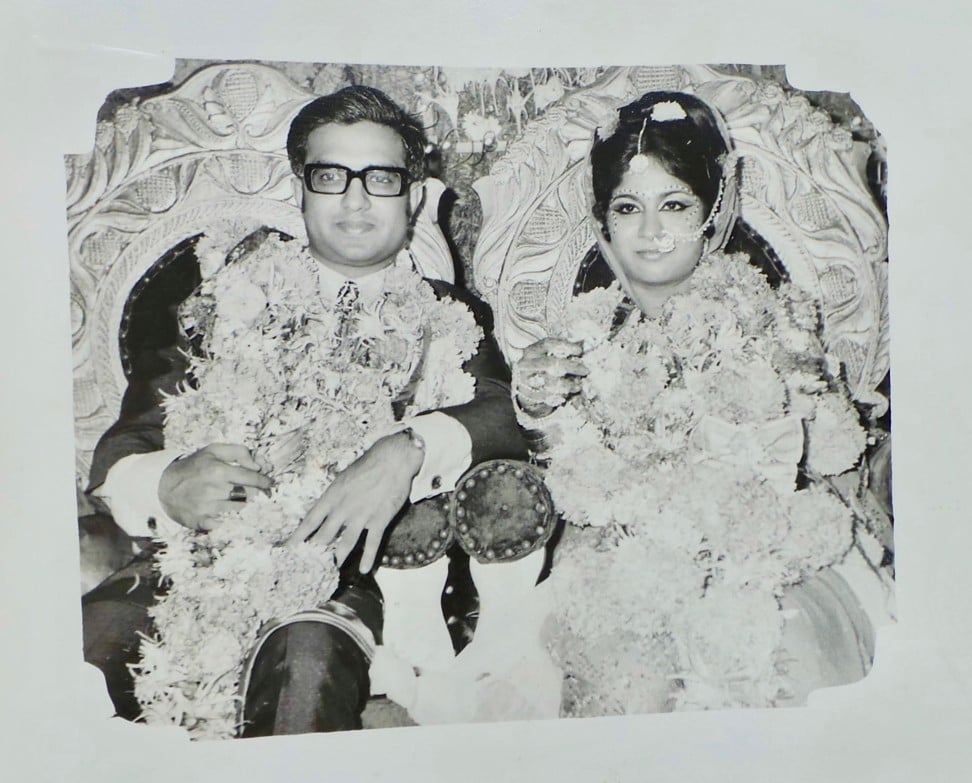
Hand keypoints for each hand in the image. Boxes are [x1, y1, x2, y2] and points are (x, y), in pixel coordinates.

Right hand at [158, 443, 271, 530]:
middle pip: (249, 495)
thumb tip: (259, 465)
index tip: (270, 483)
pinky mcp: (201, 522)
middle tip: (265, 494)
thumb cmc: (195, 467)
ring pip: (240, 510)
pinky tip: (237, 516)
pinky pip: (226, 524)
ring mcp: (206, 508)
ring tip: (250, 503)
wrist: (164, 487)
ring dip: (248, 507)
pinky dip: (234, 521)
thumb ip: (239, 452)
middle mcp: (212, 490)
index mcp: (217, 470)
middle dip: (260, 494)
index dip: (265, 481)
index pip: (251, 477)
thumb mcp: (214, 450)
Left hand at [287, 432, 424, 572]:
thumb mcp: (343, 479)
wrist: (393, 459)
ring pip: (345, 543)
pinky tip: (366, 569)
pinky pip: (373, 542)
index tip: (287, 550)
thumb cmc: (367, 466)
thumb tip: (324, 511)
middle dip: (314, 554)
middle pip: (324, 536)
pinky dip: (369, 557)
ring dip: (337, 559)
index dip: (297, 538)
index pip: (310, 521)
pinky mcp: (380, 519)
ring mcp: (362, 515)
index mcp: (332, 496)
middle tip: (306, 568)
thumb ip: (334, 497)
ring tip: (331, 573)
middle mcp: (343, 508)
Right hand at [513, 338, 587, 417]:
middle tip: (585, 370)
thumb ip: (562, 352)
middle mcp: (526, 366)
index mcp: (531, 352)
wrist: (520, 389)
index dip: (565, 346)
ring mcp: (526, 382)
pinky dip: (561, 397)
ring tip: (578, 386)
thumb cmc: (540, 369)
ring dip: (568, 385)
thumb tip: (584, 344)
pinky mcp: (529, 398)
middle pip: (551, 364)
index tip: (579, 350)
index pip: (548, 344)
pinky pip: (549, 398)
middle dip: (571, 367)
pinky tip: (568, 396)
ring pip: (550, 383)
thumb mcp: (545, 357)